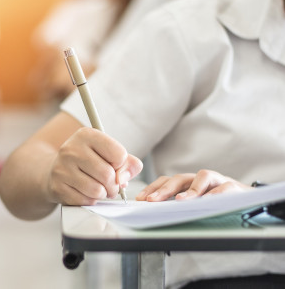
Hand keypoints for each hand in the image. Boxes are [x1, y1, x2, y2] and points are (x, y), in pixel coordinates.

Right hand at [46, 127, 142, 205]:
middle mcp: (71, 149)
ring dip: (103, 194)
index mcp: (86, 135)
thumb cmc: (88, 161)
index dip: (121, 164)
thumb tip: (123, 179)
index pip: (118, 154)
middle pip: (108, 175)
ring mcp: (62, 168)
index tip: (114, 165)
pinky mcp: (57, 187)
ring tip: (99, 189)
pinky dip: (90, 200)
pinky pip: (85, 201)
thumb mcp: (108, 153)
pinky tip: (85, 192)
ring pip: (97, 190)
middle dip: (114, 185)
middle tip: (111, 185)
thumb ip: (128, 163)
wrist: (56, 170)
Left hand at [136, 169, 250, 201]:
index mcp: (189, 183)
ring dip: (190, 190)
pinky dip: (216, 194)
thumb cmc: (218, 204)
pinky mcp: (235, 187)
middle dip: (164, 189)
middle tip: (152, 200)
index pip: (167, 181)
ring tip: (179, 201)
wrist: (250, 201)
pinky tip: (208, 202)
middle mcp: (201, 179)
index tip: (140, 199)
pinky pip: (225, 188)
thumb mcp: (196, 205)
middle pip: (180, 178)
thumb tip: (156, 214)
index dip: (153, 188)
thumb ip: (180, 206)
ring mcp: (218, 180)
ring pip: (203, 177)